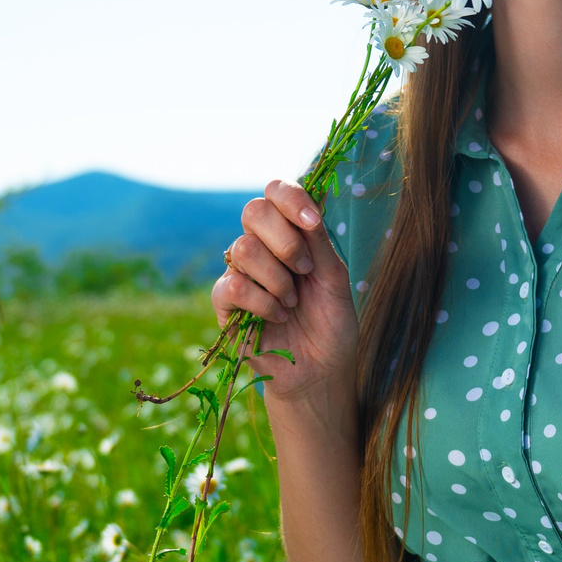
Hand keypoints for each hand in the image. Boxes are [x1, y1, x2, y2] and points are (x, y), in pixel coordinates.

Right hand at [212, 180, 357, 407]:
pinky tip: (277, 317)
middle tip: (305, 270)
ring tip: (292, 303)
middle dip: (285, 240)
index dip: (291, 199)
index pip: (276, 192)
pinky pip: (234, 286)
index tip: (313, 222)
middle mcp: (262, 246)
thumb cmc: (331, 323)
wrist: (320, 369)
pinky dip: (262, 302)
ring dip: (277, 279)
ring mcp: (240, 272)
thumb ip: (319, 243)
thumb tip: (307, 208)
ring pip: (244, 249)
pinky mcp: (225, 303)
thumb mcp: (335, 279)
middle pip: (253, 210)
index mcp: (289, 232)